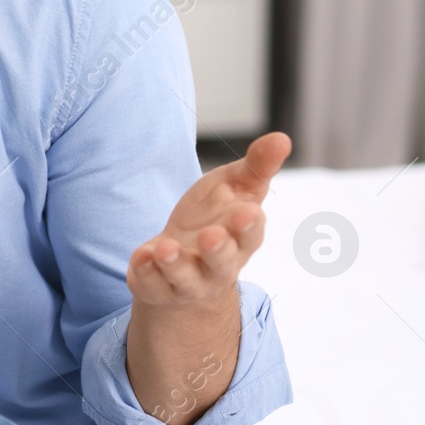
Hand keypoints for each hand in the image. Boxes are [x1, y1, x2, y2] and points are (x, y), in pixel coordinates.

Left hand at [127, 131, 291, 307]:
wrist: (179, 259)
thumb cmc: (214, 218)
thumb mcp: (235, 188)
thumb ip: (257, 167)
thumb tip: (282, 138)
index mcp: (241, 240)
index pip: (250, 235)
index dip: (248, 225)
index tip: (246, 211)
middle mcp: (217, 265)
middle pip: (222, 262)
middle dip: (217, 249)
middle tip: (211, 235)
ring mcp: (187, 280)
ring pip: (185, 278)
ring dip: (175, 265)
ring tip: (166, 249)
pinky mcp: (157, 287)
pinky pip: (151, 284)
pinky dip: (146, 271)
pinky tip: (142, 255)